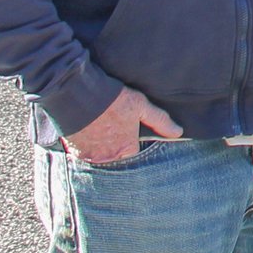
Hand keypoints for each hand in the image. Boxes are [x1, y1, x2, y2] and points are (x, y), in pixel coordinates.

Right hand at [63, 87, 183, 165]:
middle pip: (116, 156)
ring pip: (100, 156)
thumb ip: (160, 121)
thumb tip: (178, 132)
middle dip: (116, 145)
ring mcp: (89, 156)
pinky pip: (83, 153)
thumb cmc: (112, 100)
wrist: (78, 94)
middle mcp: (107, 158)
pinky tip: (88, 130)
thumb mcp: (141, 106)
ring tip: (101, 127)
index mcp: (126, 150)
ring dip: (101, 146)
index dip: (133, 139)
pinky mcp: (74, 151)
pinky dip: (86, 145)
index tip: (128, 128)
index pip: (134, 152)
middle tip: (113, 126)